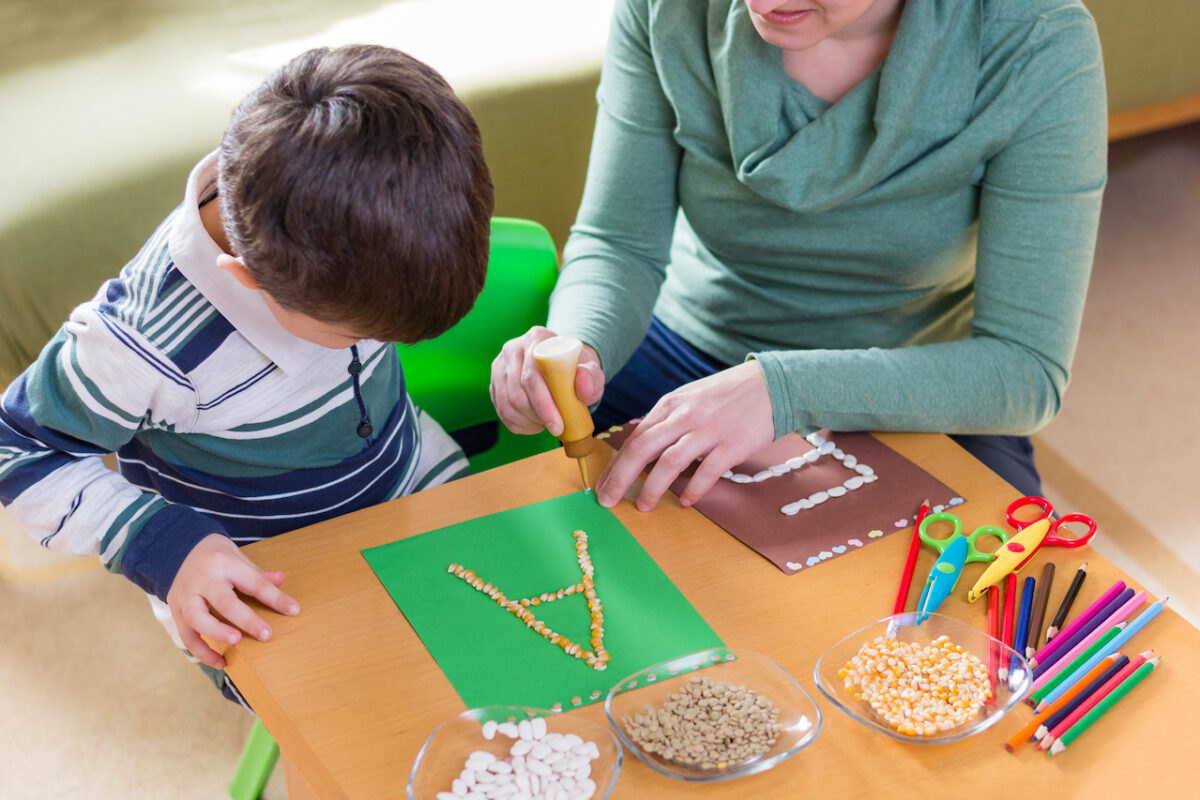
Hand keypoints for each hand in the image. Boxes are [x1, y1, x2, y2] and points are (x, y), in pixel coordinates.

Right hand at [165, 533, 299, 669]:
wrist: (178, 549)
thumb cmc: (216, 556)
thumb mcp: (239, 556)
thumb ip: (257, 573)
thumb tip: (281, 580)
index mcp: (225, 563)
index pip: (253, 582)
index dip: (275, 598)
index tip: (293, 610)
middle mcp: (203, 579)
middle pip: (224, 602)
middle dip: (247, 620)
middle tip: (267, 634)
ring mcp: (186, 595)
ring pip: (197, 618)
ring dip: (218, 633)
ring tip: (237, 642)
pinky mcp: (175, 610)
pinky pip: (187, 636)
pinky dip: (202, 652)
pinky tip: (220, 662)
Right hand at [490, 325, 604, 436]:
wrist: (564, 364)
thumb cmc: (577, 368)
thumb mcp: (590, 370)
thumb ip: (591, 376)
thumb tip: (583, 386)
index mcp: (536, 338)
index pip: (532, 376)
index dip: (544, 405)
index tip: (558, 425)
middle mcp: (513, 348)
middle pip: (517, 393)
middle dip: (537, 417)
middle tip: (556, 428)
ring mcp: (500, 366)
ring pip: (506, 404)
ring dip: (527, 421)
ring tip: (546, 424)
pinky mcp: (495, 383)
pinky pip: (501, 410)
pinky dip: (518, 424)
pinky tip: (534, 425)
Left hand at [596, 361, 774, 510]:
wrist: (771, 384)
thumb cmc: (726, 395)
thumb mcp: (689, 399)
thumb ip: (667, 423)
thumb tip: (643, 452)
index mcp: (670, 405)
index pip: (635, 438)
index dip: (615, 465)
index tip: (603, 486)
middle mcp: (684, 416)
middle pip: (642, 449)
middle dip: (621, 478)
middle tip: (608, 501)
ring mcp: (708, 431)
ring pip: (670, 461)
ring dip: (653, 487)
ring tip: (643, 505)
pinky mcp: (732, 445)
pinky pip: (707, 472)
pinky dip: (694, 489)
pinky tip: (686, 501)